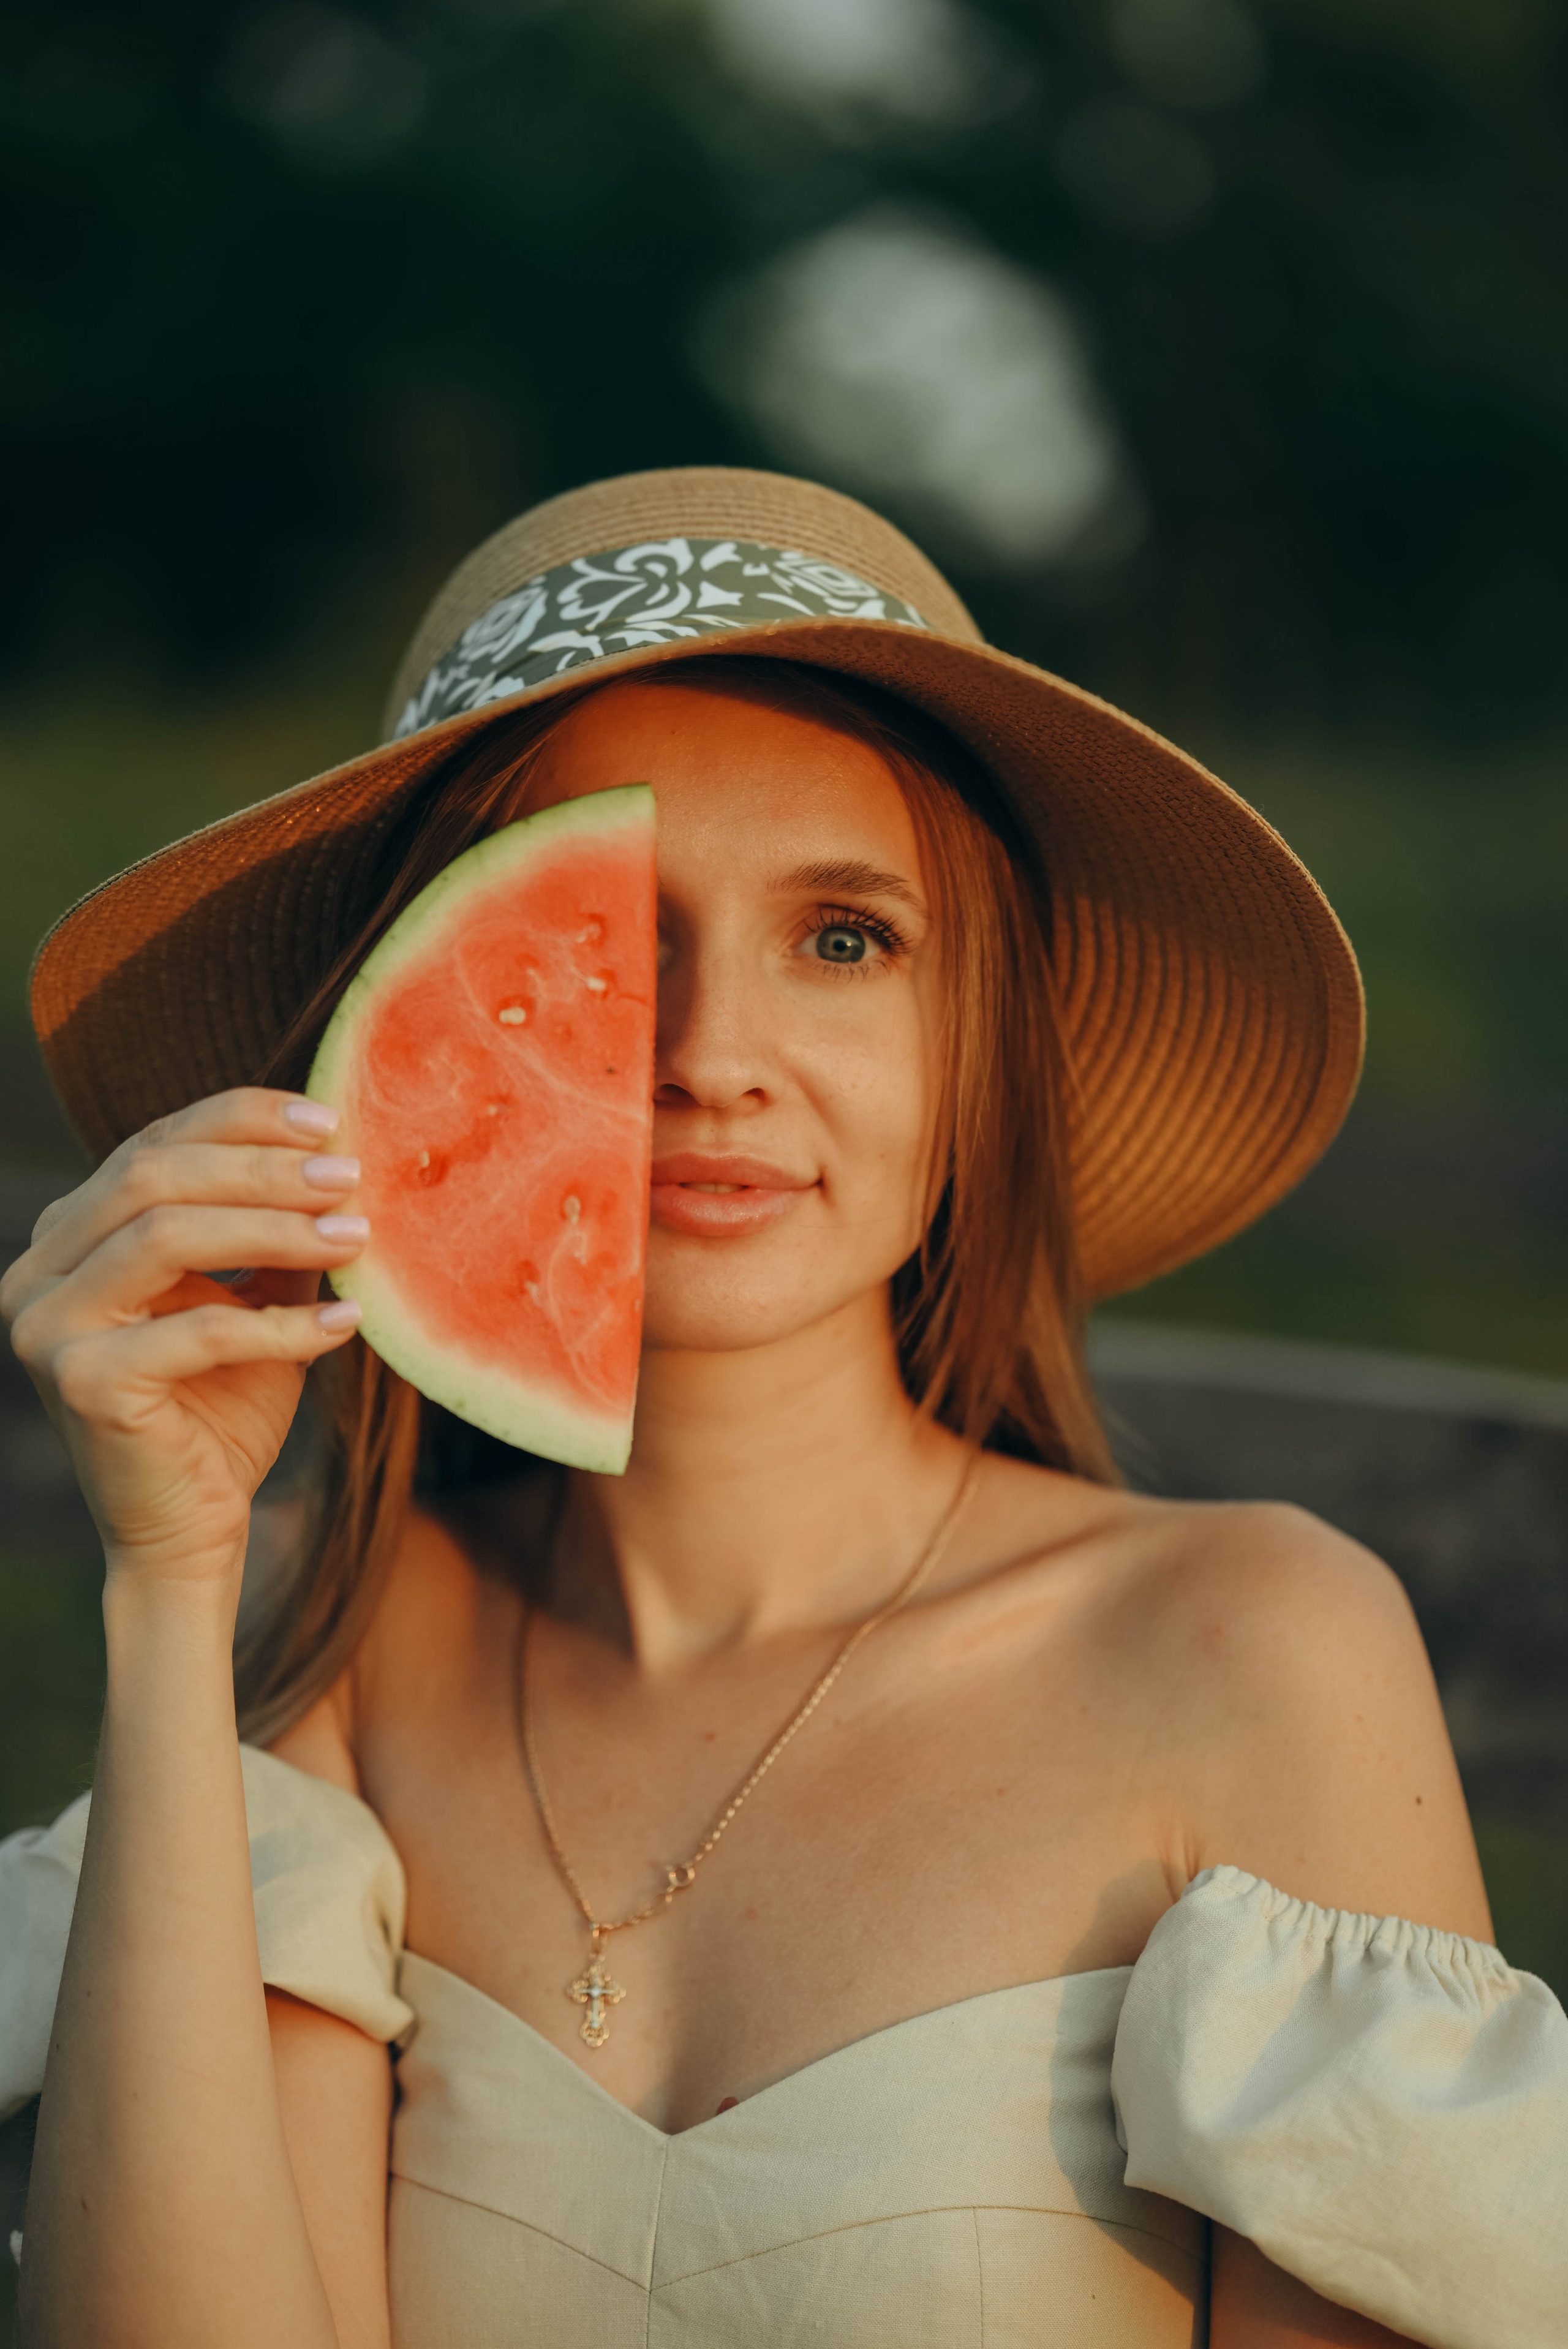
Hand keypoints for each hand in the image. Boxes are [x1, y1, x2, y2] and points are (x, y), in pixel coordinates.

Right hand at [0, 1089, 371, 1591]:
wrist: (191, 1529)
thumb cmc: (222, 1409)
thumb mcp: (255, 1300)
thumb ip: (275, 1233)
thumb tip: (337, 1158)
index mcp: (68, 1235)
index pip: (150, 1144)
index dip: (239, 1119)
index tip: (328, 1121)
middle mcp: (38, 1271)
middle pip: (152, 1176)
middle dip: (262, 1169)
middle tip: (348, 1177)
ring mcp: (47, 1326)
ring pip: (166, 1236)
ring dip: (274, 1228)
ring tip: (354, 1236)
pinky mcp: (81, 1381)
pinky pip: (197, 1330)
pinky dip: (282, 1325)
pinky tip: (347, 1324)